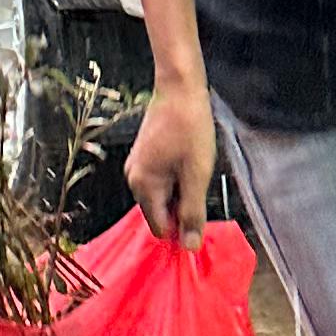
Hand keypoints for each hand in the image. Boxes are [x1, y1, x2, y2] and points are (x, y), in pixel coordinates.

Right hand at [126, 79, 216, 248]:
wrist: (180, 88)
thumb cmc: (190, 128)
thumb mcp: (197, 175)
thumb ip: (193, 212)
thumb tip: (189, 247)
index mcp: (143, 186)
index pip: (160, 228)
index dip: (183, 227)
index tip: (202, 210)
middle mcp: (133, 179)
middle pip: (160, 212)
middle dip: (182, 206)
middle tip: (199, 181)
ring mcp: (137, 166)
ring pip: (162, 196)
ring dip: (181, 191)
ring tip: (194, 166)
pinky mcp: (144, 155)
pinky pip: (161, 180)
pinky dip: (176, 178)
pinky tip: (188, 159)